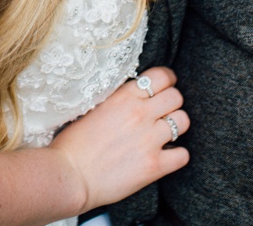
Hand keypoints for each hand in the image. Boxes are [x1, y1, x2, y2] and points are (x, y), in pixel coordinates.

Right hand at [50, 66, 189, 211]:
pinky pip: (183, 155)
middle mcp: (140, 114)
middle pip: (176, 97)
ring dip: (175, 127)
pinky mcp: (155, 166)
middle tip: (163, 113)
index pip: (161, 76)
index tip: (165, 87)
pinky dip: (176, 155)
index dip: (167, 81)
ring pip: (183, 122)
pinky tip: (165, 156)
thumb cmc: (73, 143)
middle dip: (172, 104)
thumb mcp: (94, 108)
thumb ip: (119, 100)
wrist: (69, 175)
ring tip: (163, 134)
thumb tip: (136, 96)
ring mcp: (149, 140)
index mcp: (124, 97)